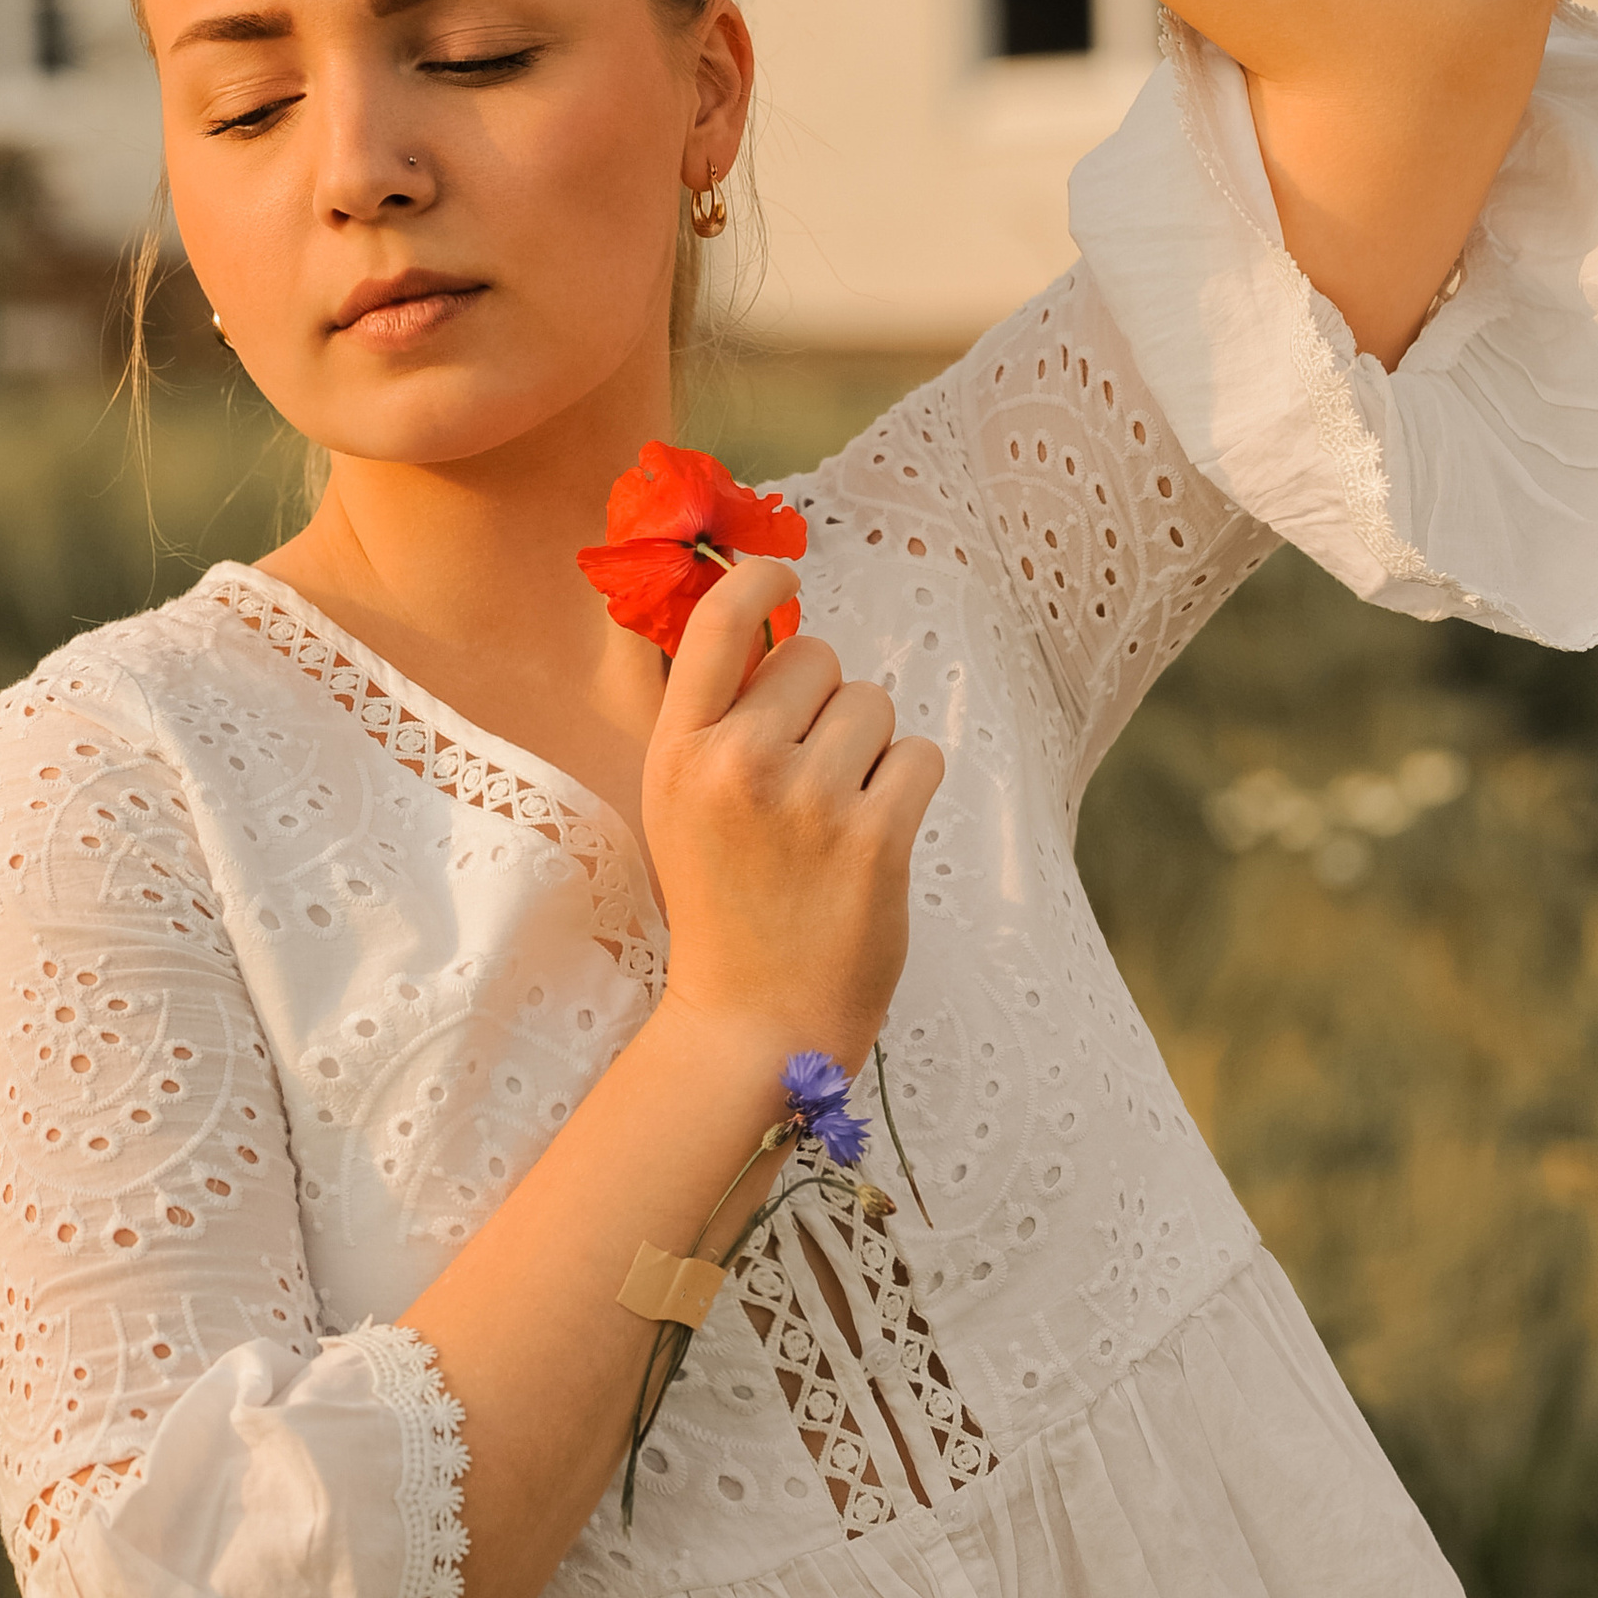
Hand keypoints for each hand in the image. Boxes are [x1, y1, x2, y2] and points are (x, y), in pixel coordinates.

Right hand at [642, 555, 940, 1072]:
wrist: (754, 1024)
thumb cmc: (722, 901)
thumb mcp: (679, 799)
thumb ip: (713, 713)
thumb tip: (766, 615)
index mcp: (678, 750)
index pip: (722, 618)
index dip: (761, 578)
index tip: (784, 573)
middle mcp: (737, 763)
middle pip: (818, 657)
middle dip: (824, 703)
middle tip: (805, 778)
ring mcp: (808, 801)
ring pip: (874, 704)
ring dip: (870, 749)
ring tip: (835, 816)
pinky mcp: (874, 838)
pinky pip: (919, 755)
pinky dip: (907, 787)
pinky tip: (873, 836)